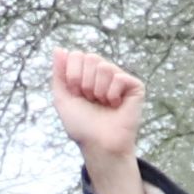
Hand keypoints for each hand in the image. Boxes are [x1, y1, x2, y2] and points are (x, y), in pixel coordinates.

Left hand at [49, 45, 147, 192]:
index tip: (76, 93)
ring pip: (104, 66)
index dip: (72, 75)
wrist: (99, 144)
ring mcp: (120, 78)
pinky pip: (119, 77)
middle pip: (90, 57)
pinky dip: (112, 94)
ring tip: (103, 103)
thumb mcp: (62, 99)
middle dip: (84, 82)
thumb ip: (59, 74)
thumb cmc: (82, 125)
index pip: (77, 55)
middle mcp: (104, 73)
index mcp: (86, 74)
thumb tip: (58, 48)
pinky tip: (116, 105)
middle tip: (90, 99)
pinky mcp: (135, 86)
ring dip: (98, 90)